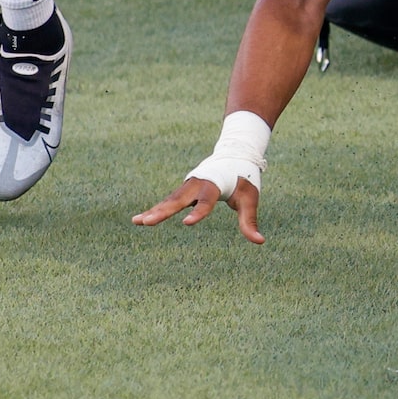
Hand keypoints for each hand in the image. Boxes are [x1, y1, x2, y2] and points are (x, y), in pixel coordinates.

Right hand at [132, 172, 263, 243]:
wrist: (233, 157)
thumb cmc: (243, 180)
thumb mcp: (250, 199)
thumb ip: (250, 220)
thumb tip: (260, 241)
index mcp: (215, 185)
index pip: (206, 201)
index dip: (198, 212)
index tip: (187, 223)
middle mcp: (197, 185)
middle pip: (178, 200)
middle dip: (163, 211)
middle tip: (148, 222)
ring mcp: (187, 187)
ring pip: (168, 201)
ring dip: (153, 211)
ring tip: (137, 221)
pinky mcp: (182, 192)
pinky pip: (166, 202)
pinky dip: (153, 210)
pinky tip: (138, 220)